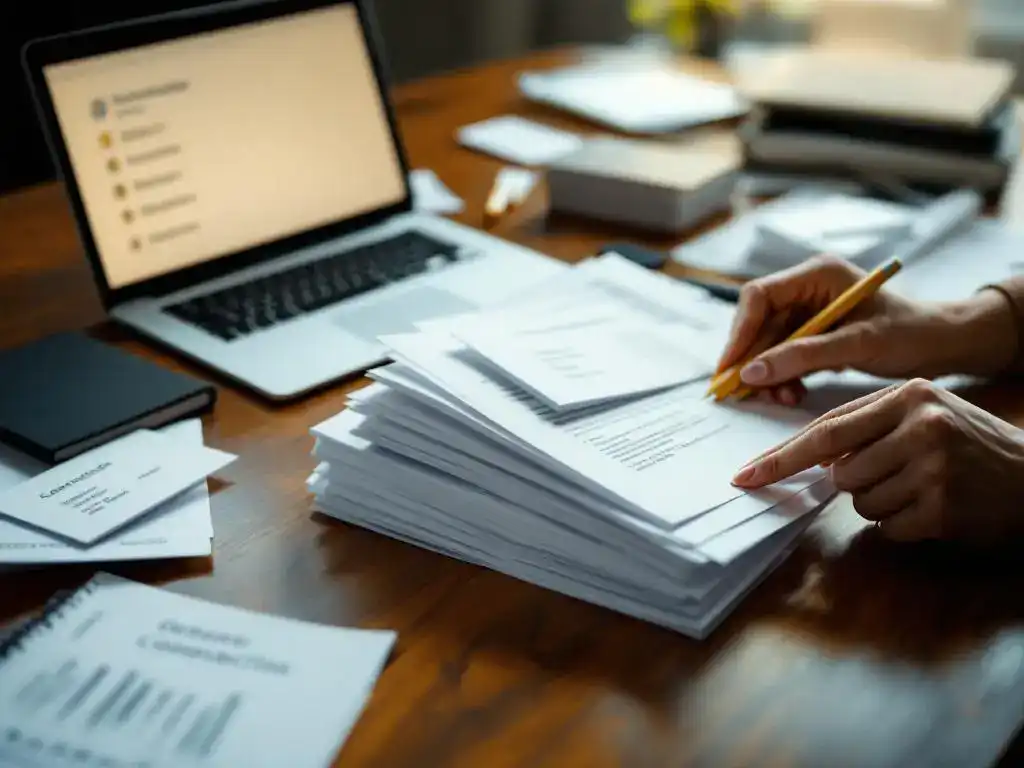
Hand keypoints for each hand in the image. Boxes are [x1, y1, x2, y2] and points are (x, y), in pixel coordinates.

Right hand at [715, 255, 1017, 404]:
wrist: (944, 345)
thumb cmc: (910, 334)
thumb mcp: (858, 344)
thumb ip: (803, 356)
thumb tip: (752, 372)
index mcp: (817, 273)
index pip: (759, 296)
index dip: (739, 332)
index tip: (731, 368)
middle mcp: (807, 288)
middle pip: (758, 322)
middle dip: (753, 359)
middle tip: (746, 394)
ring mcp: (809, 311)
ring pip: (767, 343)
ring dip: (768, 373)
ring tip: (781, 398)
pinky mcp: (814, 333)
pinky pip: (783, 355)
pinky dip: (782, 377)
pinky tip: (792, 393)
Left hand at [732, 379, 1023, 543]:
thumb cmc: (968, 443)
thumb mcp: (923, 413)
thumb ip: (867, 426)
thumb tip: (812, 460)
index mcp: (907, 396)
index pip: (824, 431)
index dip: (780, 457)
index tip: (744, 476)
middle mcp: (920, 425)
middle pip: (840, 471)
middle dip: (854, 481)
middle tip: (895, 473)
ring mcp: (932, 468)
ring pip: (860, 501)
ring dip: (881, 503)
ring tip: (922, 487)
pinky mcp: (943, 507)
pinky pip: (888, 528)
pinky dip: (903, 525)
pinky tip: (935, 508)